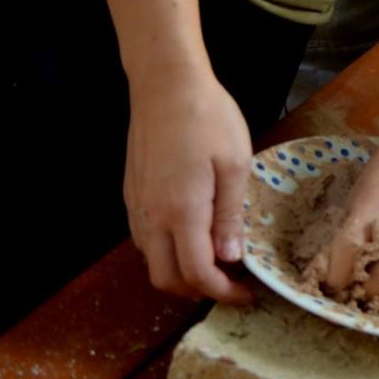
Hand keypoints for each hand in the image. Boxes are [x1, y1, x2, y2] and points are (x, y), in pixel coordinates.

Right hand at [125, 68, 256, 304]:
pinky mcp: (130, 193)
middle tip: (230, 282)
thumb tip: (230, 258)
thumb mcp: (235, 163)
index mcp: (181, 212)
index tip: (247, 293)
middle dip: (197, 290)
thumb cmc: (208, 118)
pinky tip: (191, 234)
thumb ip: (230, 215)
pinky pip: (144, 239)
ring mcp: (136, 206)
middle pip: (165, 278)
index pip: (196, 273)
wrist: (164, 85)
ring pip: (151, 260)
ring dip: (179, 271)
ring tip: (215, 259)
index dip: (222, 292)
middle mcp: (151, 216)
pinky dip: (166, 250)